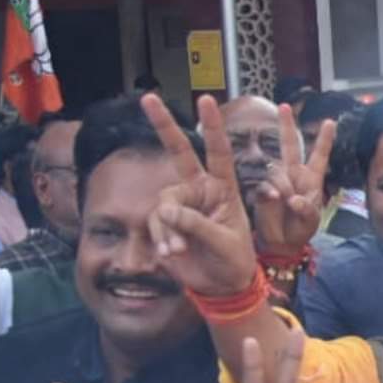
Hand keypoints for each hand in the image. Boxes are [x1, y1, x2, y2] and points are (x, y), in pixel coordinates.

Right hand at [140, 94, 259, 297]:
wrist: (223, 285)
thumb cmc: (234, 260)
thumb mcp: (224, 242)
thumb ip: (196, 224)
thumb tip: (165, 210)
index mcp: (224, 188)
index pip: (219, 152)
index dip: (212, 127)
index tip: (205, 100)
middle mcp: (200, 190)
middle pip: (179, 152)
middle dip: (163, 124)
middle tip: (148, 97)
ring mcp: (181, 205)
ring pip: (164, 203)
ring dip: (167, 226)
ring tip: (178, 249)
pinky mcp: (166, 223)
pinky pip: (156, 223)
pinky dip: (161, 238)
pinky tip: (172, 254)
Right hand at [253, 104, 334, 259]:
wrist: (282, 243)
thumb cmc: (301, 231)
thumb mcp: (312, 222)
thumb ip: (306, 209)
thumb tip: (293, 199)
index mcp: (312, 180)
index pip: (319, 155)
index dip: (324, 140)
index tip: (330, 122)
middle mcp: (294, 175)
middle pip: (291, 146)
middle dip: (287, 126)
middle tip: (284, 106)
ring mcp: (278, 181)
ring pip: (277, 170)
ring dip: (284, 186)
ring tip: (287, 203)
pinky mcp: (263, 190)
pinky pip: (266, 185)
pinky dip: (271, 193)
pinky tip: (275, 200)